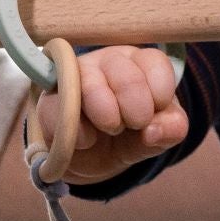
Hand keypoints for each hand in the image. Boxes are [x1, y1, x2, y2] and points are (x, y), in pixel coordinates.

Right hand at [33, 45, 188, 183]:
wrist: (90, 159)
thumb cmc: (129, 135)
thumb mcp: (156, 135)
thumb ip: (169, 130)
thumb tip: (153, 131)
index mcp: (139, 63)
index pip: (155, 63)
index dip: (160, 95)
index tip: (154, 115)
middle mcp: (108, 61)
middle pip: (127, 76)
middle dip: (136, 110)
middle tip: (132, 125)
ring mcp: (75, 76)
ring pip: (91, 85)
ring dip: (107, 115)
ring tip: (110, 129)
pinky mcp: (49, 98)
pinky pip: (60, 109)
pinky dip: (78, 132)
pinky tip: (86, 141)